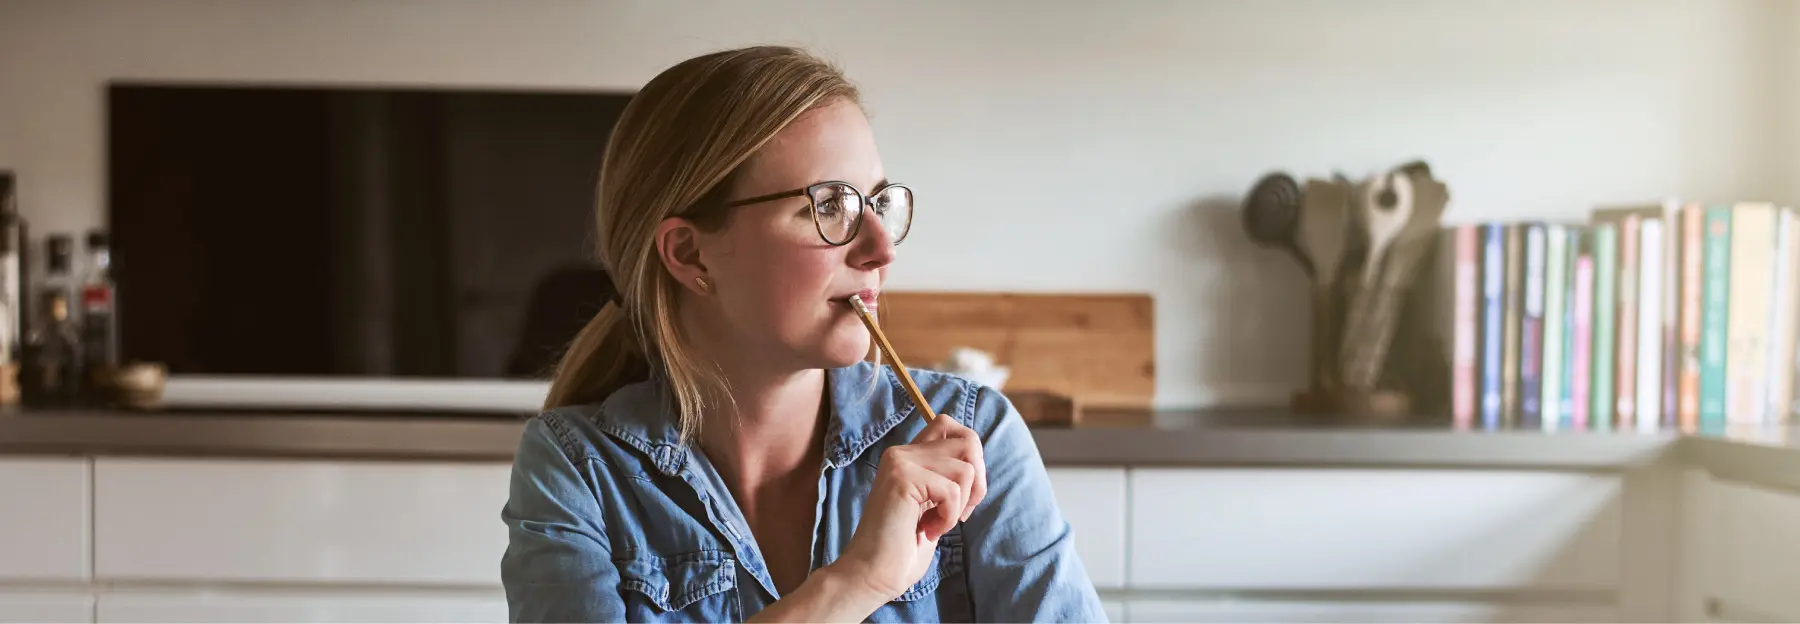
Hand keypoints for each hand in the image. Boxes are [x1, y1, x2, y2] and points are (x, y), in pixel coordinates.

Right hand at [828, 414, 987, 603]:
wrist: (871, 575)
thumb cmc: (902, 550)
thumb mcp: (932, 506)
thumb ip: (946, 479)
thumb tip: (976, 461)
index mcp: (908, 456)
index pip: (949, 424)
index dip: (970, 456)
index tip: (961, 494)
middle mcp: (902, 452)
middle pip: (968, 440)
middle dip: (977, 481)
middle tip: (958, 511)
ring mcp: (900, 462)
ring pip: (965, 468)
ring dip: (961, 505)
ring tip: (936, 525)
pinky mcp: (903, 477)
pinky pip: (952, 490)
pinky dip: (949, 517)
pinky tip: (928, 531)